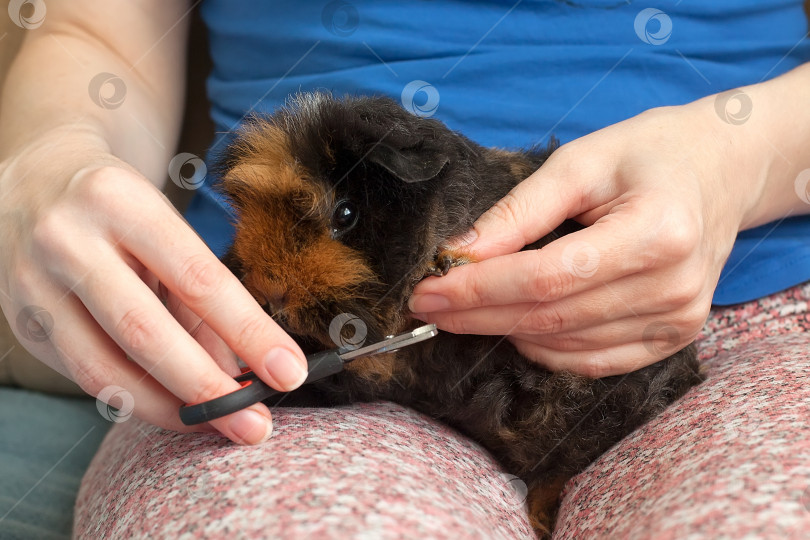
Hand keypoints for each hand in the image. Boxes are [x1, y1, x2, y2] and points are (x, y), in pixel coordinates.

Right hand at [0, 130, 307, 443]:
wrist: (32, 182)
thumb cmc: (119, 208)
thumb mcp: (166, 228)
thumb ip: (202, 298)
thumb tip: (241, 371)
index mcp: (121, 202)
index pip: (198, 278)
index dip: (248, 332)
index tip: (288, 371)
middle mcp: (69, 240)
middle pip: (146, 333)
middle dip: (208, 388)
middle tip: (254, 422)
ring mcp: (33, 285)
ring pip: (106, 369)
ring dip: (170, 409)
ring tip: (215, 423)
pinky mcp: (21, 322)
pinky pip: (84, 377)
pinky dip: (134, 399)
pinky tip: (170, 407)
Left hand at [410, 100, 762, 376]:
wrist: (721, 171)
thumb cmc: (649, 155)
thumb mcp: (580, 162)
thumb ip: (519, 212)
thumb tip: (458, 254)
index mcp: (657, 232)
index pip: (547, 277)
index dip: (480, 288)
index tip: (427, 289)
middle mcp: (674, 286)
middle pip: (551, 317)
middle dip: (478, 314)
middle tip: (427, 305)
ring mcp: (679, 320)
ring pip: (566, 345)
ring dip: (504, 332)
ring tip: (462, 311)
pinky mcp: (674, 338)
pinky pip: (593, 361)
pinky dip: (544, 350)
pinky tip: (513, 327)